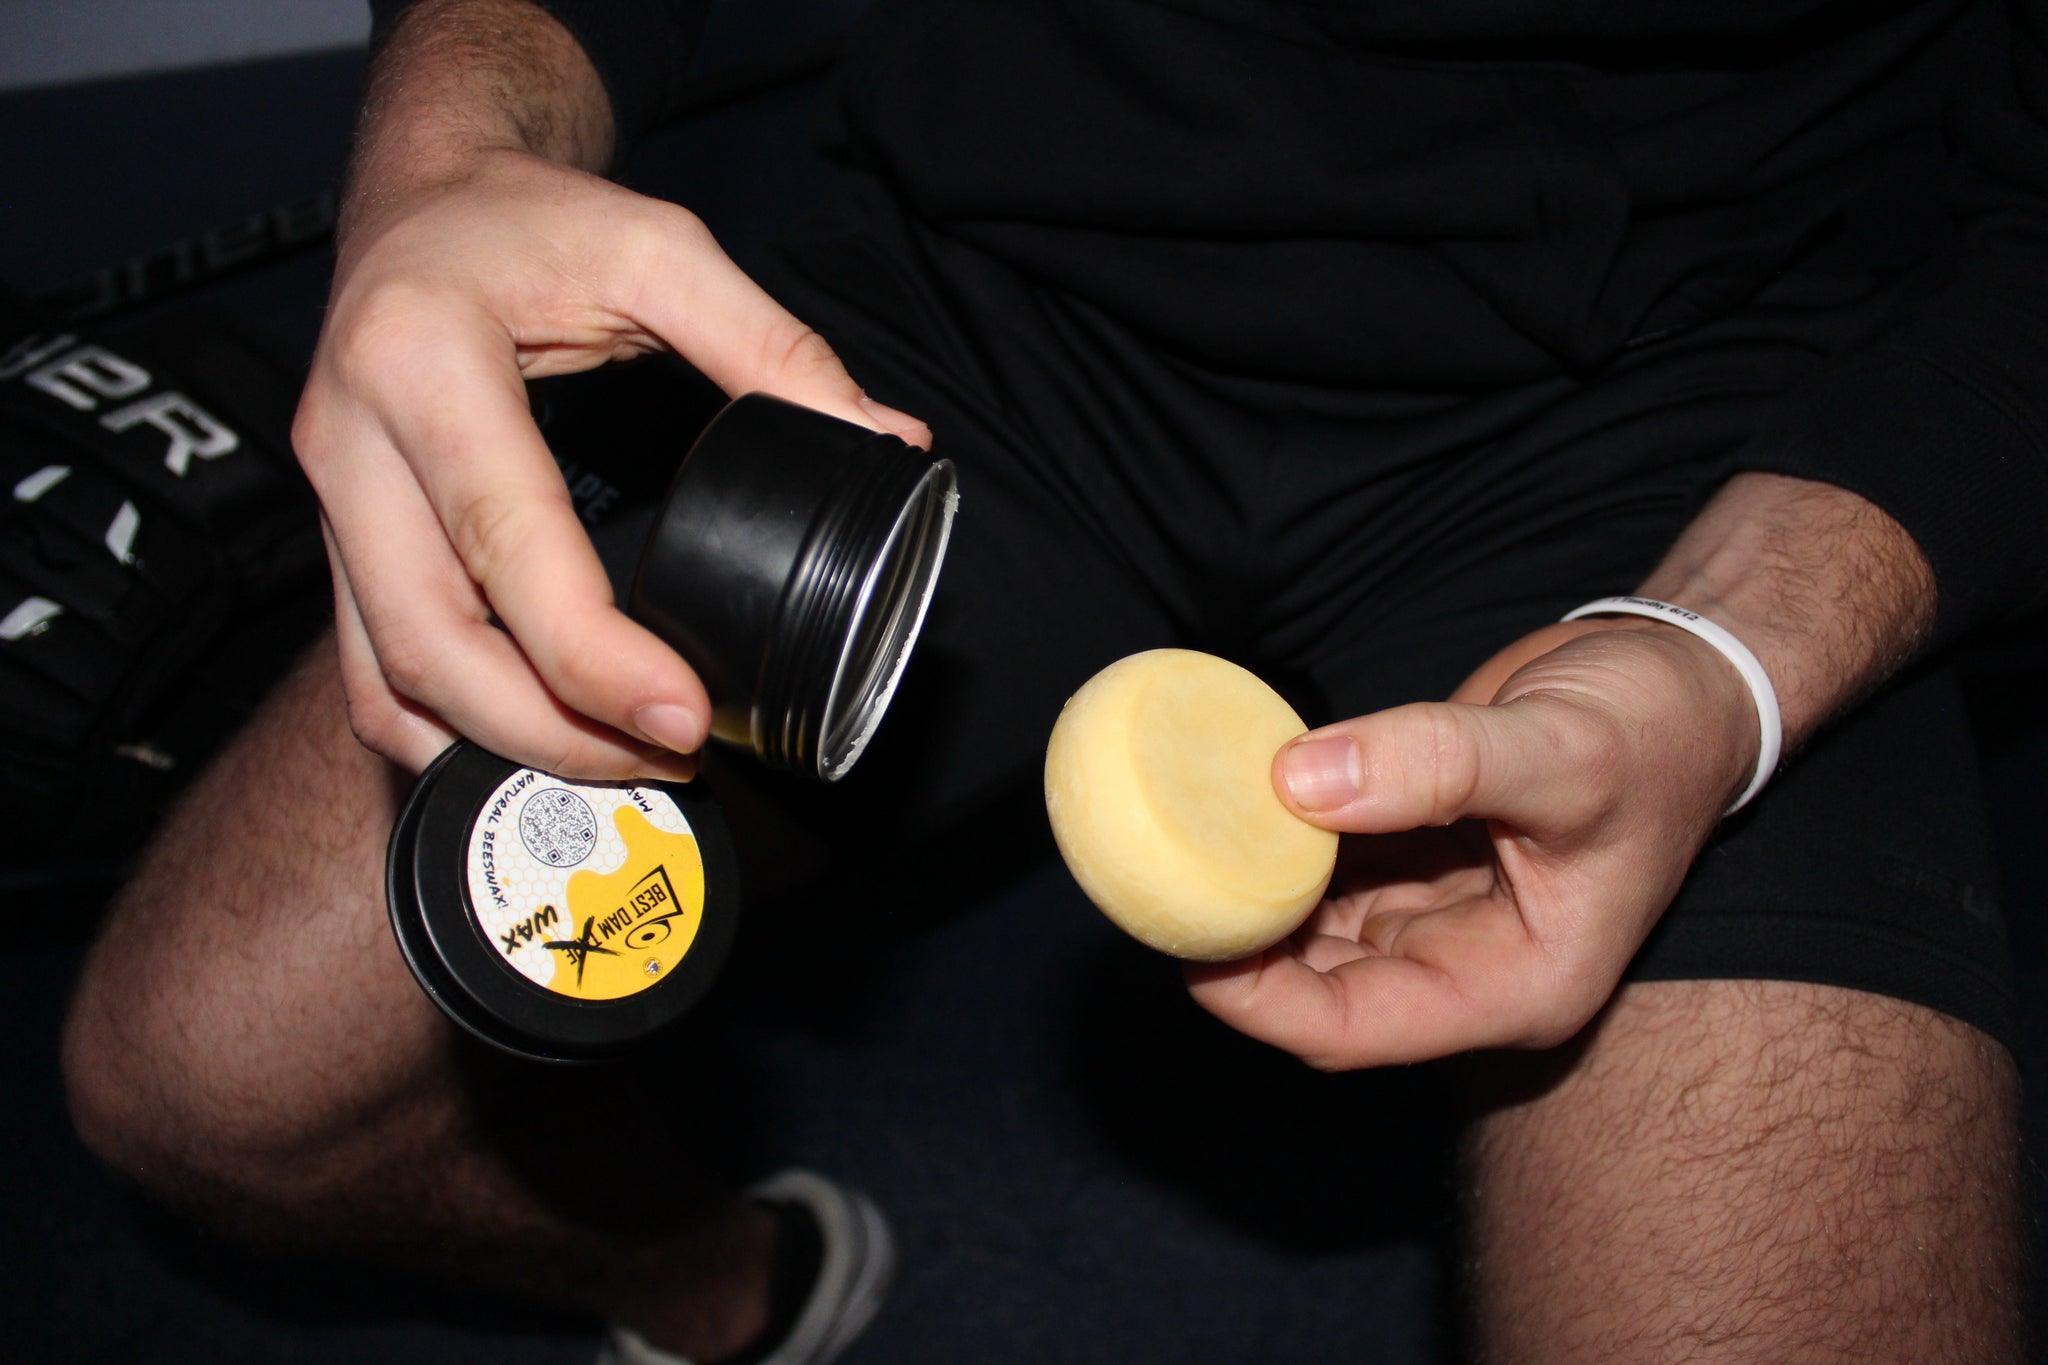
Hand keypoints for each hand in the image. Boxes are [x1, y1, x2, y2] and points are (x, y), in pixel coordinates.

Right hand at [293, 145, 928, 775]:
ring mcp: (332, 497)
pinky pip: (370, 668)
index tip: (684, 717)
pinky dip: (444, 728)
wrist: (422, 191)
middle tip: (670, 757)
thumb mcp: (661, 246)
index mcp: (422, 359)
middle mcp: (351, 439)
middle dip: (552, 734)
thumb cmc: (529, 216)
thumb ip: (773, 347)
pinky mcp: (338, 534)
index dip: (593, 657)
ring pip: (387, 676)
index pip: (507, 544)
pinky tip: (534, 744)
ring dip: (500, 746)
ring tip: (623, 763)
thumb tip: (884, 443)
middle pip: (430, 644)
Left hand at [1185, 618, 1758, 1069]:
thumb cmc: (1655, 731)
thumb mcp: (1560, 748)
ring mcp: (1437, 913)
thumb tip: (1295, 782)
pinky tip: (1228, 795)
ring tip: (1175, 832)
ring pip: (1310, 926)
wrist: (1683, 681)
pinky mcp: (1414, 856)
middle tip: (1155, 876)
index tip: (1185, 939)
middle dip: (1236, 941)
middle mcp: (1466, 966)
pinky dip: (1275, 836)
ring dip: (1248, 885)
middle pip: (1315, 988)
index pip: (1351, 1029)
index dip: (1258, 1000)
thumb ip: (1434, 764)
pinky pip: (1323, 864)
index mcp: (1513, 986)